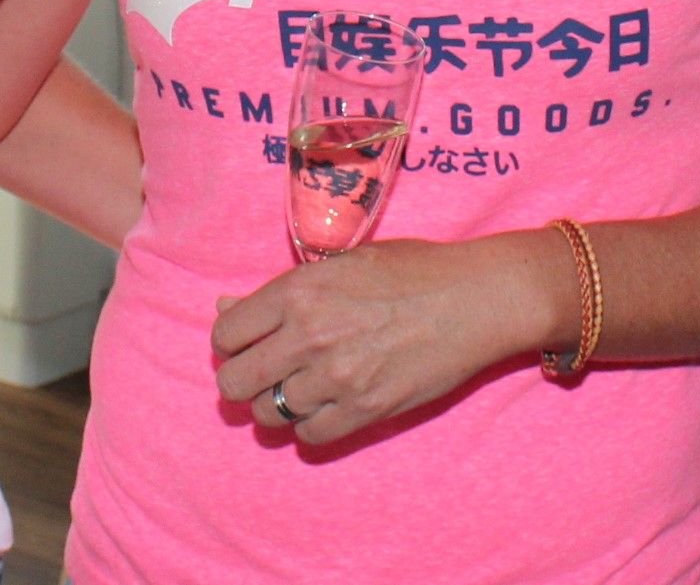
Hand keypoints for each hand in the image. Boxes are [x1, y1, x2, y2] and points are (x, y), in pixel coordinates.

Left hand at [210, 232, 561, 445]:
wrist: (474, 300)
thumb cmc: (411, 271)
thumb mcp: (342, 264)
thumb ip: (281, 290)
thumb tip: (225, 306)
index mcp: (298, 291)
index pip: (226, 335)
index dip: (232, 342)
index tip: (249, 344)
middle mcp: (308, 335)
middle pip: (234, 384)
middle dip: (242, 380)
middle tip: (266, 373)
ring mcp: (335, 378)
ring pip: (268, 414)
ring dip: (277, 405)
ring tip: (301, 388)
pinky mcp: (364, 410)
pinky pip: (309, 436)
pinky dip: (312, 425)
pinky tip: (329, 404)